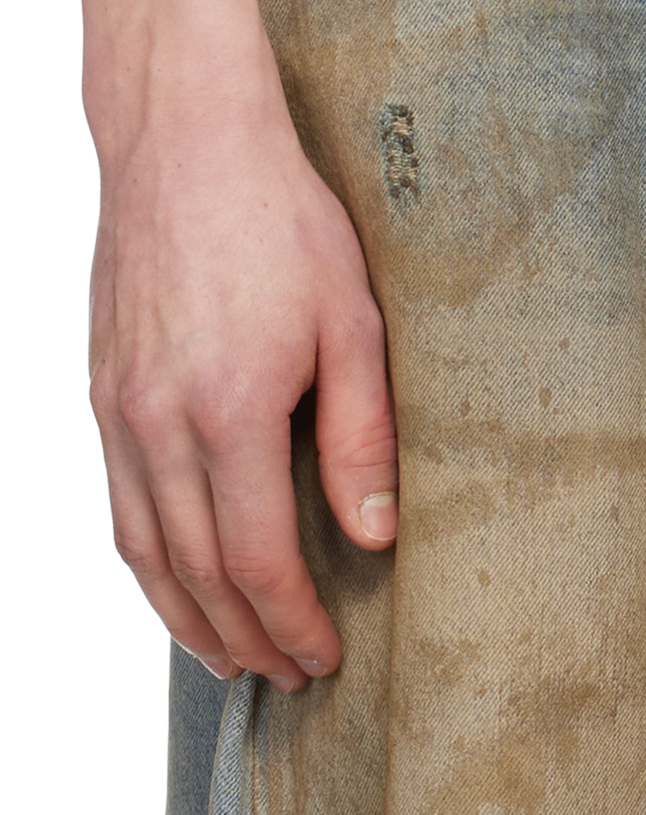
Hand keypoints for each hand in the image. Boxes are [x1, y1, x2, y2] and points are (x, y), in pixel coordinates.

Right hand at [89, 18, 396, 687]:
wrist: (181, 138)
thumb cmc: (278, 216)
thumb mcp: (352, 322)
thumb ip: (362, 436)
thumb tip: (374, 535)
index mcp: (231, 411)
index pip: (259, 560)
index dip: (293, 623)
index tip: (326, 657)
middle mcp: (161, 422)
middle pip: (198, 574)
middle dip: (248, 639)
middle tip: (288, 677)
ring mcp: (120, 410)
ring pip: (144, 552)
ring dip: (188, 622)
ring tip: (231, 662)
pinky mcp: (102, 392)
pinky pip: (119, 506)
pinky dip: (149, 567)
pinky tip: (180, 588)